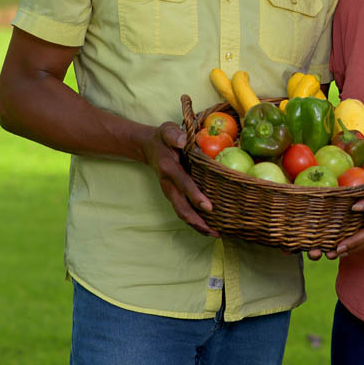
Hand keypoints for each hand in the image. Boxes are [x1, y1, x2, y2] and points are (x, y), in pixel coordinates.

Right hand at [142, 122, 218, 236]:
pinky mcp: (173, 195)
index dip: (195, 196)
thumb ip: (174, 135)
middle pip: (181, 207)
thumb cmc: (163, 138)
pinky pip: (183, 211)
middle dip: (197, 221)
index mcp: (169, 168)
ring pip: (182, 213)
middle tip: (215, 231)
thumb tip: (184, 141)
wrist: (148, 147)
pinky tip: (209, 227)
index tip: (208, 207)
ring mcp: (170, 192)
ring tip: (215, 234)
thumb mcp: (167, 130)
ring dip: (197, 225)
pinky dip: (195, 221)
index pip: (183, 184)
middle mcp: (168, 184)